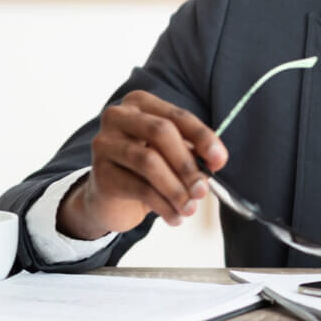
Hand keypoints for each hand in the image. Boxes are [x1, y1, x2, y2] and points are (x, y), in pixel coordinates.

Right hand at [59, 91, 227, 239]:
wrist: (110, 198)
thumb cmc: (146, 169)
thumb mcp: (173, 155)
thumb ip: (192, 153)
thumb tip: (214, 162)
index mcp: (140, 103)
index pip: (178, 116)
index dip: (203, 137)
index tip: (220, 160)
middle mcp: (117, 117)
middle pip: (161, 132)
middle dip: (187, 164)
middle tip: (202, 189)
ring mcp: (104, 144)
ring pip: (149, 162)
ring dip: (176, 189)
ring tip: (190, 208)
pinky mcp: (100, 174)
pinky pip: (139, 188)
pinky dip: (163, 205)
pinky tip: (174, 217)